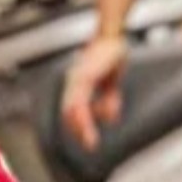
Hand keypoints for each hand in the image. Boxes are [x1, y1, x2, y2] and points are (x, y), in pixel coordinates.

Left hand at [59, 33, 130, 150]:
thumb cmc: (111, 54)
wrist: (113, 36)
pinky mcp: (85, 76)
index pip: (72, 111)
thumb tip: (110, 118)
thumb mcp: (111, 82)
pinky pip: (81, 98)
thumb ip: (109, 100)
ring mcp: (77, 79)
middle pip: (69, 113)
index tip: (88, 141)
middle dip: (79, 131)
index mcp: (77, 85)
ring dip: (81, 126)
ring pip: (73, 108)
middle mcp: (73, 82)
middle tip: (90, 145)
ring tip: (90, 138)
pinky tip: (89, 121)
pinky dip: (84, 113)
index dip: (78, 127)